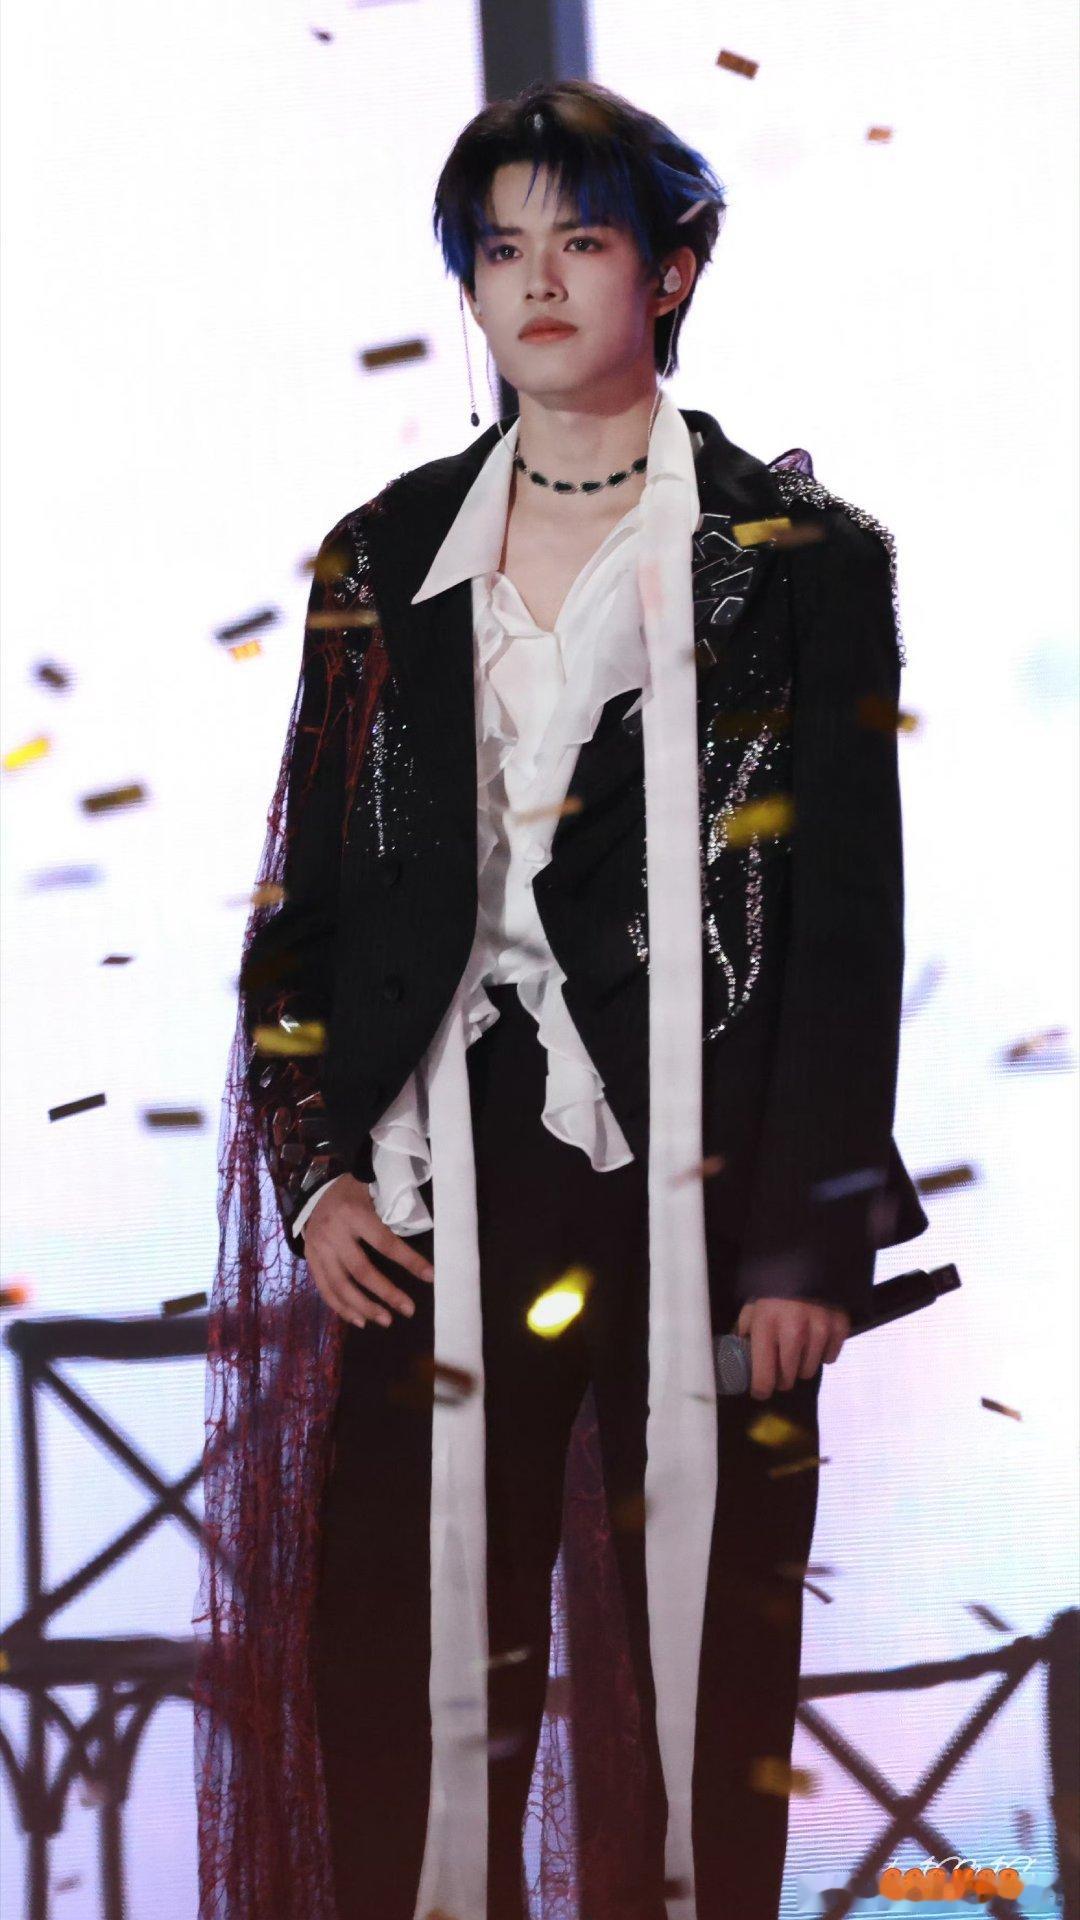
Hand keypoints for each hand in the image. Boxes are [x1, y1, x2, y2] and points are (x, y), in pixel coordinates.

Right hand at [302, 1173, 434, 1329]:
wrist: (316, 1190)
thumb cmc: (354, 1193)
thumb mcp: (373, 1194)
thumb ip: (391, 1217)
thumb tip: (415, 1244)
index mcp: (353, 1214)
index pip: (385, 1242)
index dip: (408, 1261)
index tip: (430, 1276)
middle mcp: (333, 1233)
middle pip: (361, 1270)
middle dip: (386, 1293)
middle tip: (409, 1310)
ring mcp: (317, 1249)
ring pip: (340, 1285)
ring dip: (364, 1307)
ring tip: (386, 1320)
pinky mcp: (310, 1260)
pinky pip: (325, 1289)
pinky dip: (341, 1307)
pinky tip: (360, 1320)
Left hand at [735, 1297, 850, 1399]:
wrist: (808, 1261)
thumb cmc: (775, 1289)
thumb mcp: (752, 1306)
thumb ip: (743, 1332)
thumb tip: (733, 1358)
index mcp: (766, 1324)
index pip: (764, 1377)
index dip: (761, 1389)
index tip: (761, 1390)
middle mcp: (793, 1329)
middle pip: (788, 1379)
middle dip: (781, 1377)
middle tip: (779, 1368)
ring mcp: (819, 1328)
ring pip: (809, 1372)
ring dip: (801, 1365)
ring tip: (797, 1349)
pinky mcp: (839, 1326)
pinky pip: (830, 1358)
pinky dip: (823, 1353)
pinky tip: (815, 1340)